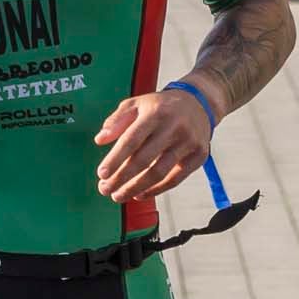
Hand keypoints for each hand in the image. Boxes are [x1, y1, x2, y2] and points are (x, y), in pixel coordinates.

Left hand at [93, 85, 216, 203]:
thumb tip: (99, 140)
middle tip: (105, 189)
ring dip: (136, 188)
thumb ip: (116, 121)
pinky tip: (140, 194)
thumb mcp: (136, 104)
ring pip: (159, 173)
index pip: (132, 140)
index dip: (116, 159)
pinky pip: (175, 179)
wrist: (199, 103)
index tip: (102, 174)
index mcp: (155, 113)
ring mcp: (188, 142)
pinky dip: (156, 190)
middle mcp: (173, 127)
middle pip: (144, 160)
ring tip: (119, 196)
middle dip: (121, 178)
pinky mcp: (199, 156)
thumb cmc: (161, 107)